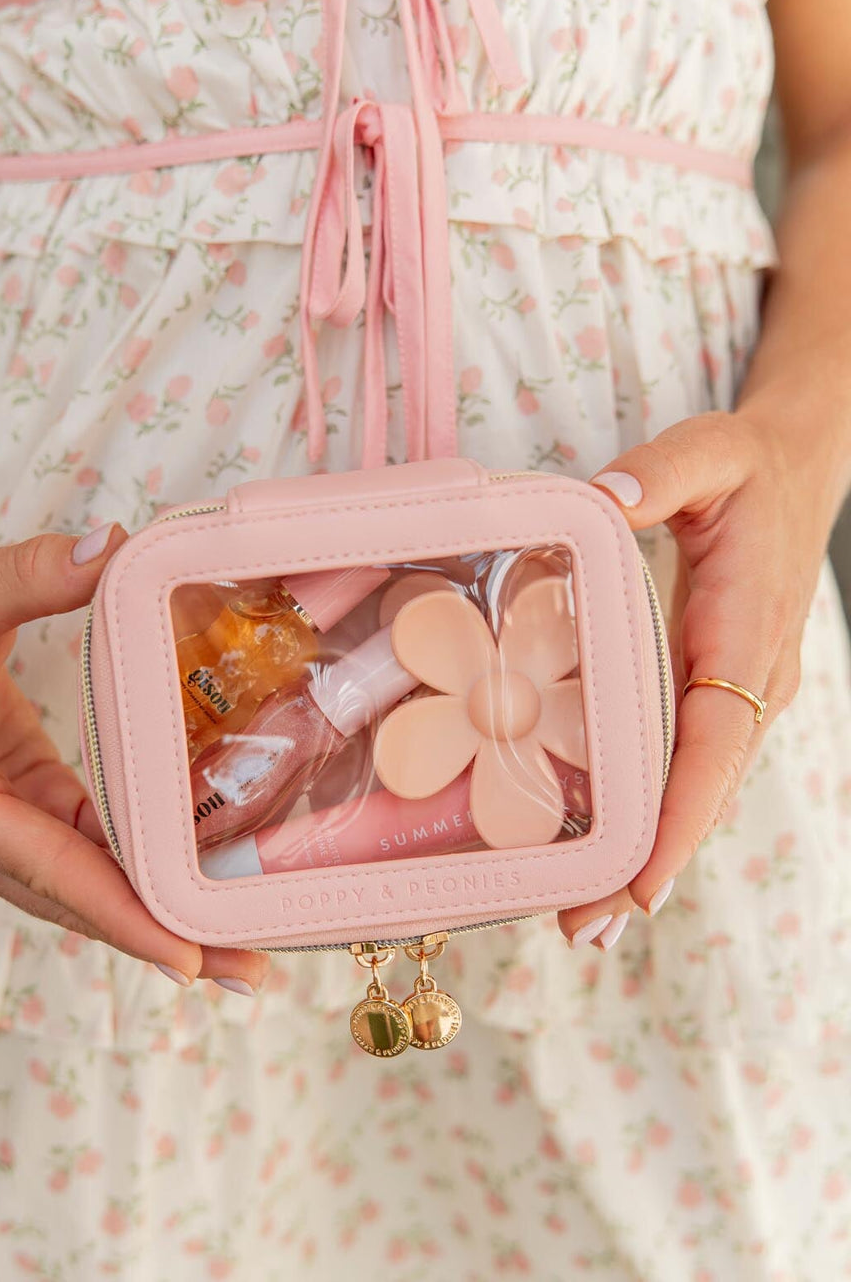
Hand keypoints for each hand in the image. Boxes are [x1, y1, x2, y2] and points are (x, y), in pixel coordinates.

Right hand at [0, 524, 267, 993]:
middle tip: (249, 969)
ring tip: (241, 953)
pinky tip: (195, 897)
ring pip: (82, 892)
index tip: (185, 955)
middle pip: (74, 900)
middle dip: (159, 936)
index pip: (46, 865)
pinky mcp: (20, 816)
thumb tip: (110, 547)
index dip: (119, 913)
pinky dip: (137, 882)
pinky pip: (84, 860)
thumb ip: (31, 573)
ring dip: (157, 921)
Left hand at [556, 409, 836, 949]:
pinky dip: (653, 816)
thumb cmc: (749, 466)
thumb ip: (661, 472)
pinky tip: (610, 854)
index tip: (641, 884)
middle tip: (583, 931)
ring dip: (647, 857)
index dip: (680, 817)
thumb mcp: (710, 451)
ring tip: (584, 922)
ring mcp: (739, 692)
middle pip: (702, 792)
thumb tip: (605, 500)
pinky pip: (688, 764)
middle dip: (648, 866)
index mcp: (748, 634)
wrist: (798, 469)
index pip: (716, 743)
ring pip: (696, 790)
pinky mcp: (720, 690)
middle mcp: (751, 681)